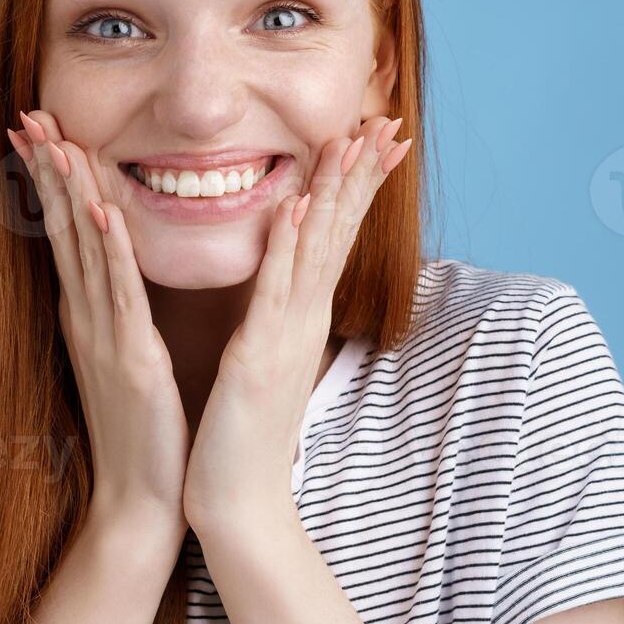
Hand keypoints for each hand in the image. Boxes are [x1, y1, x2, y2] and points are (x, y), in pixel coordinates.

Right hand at [10, 110, 189, 529]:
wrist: (142, 500)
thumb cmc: (141, 432)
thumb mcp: (125, 358)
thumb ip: (116, 314)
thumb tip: (109, 278)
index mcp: (88, 315)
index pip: (63, 232)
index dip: (48, 179)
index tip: (35, 129)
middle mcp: (87, 318)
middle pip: (62, 229)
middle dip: (45, 170)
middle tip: (26, 115)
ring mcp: (105, 337)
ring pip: (84, 251)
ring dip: (71, 194)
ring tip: (56, 141)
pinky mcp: (133, 360)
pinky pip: (121, 295)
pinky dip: (110, 251)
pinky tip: (102, 212)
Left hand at [183, 116, 412, 533]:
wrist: (237, 500)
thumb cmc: (245, 432)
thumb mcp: (265, 359)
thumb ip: (279, 316)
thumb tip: (289, 283)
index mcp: (300, 316)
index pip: (335, 235)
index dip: (356, 185)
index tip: (375, 137)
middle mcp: (303, 319)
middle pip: (338, 232)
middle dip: (361, 175)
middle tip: (386, 122)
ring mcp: (285, 337)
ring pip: (314, 251)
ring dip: (331, 194)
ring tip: (349, 142)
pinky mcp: (256, 358)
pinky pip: (273, 294)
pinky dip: (286, 250)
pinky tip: (295, 210)